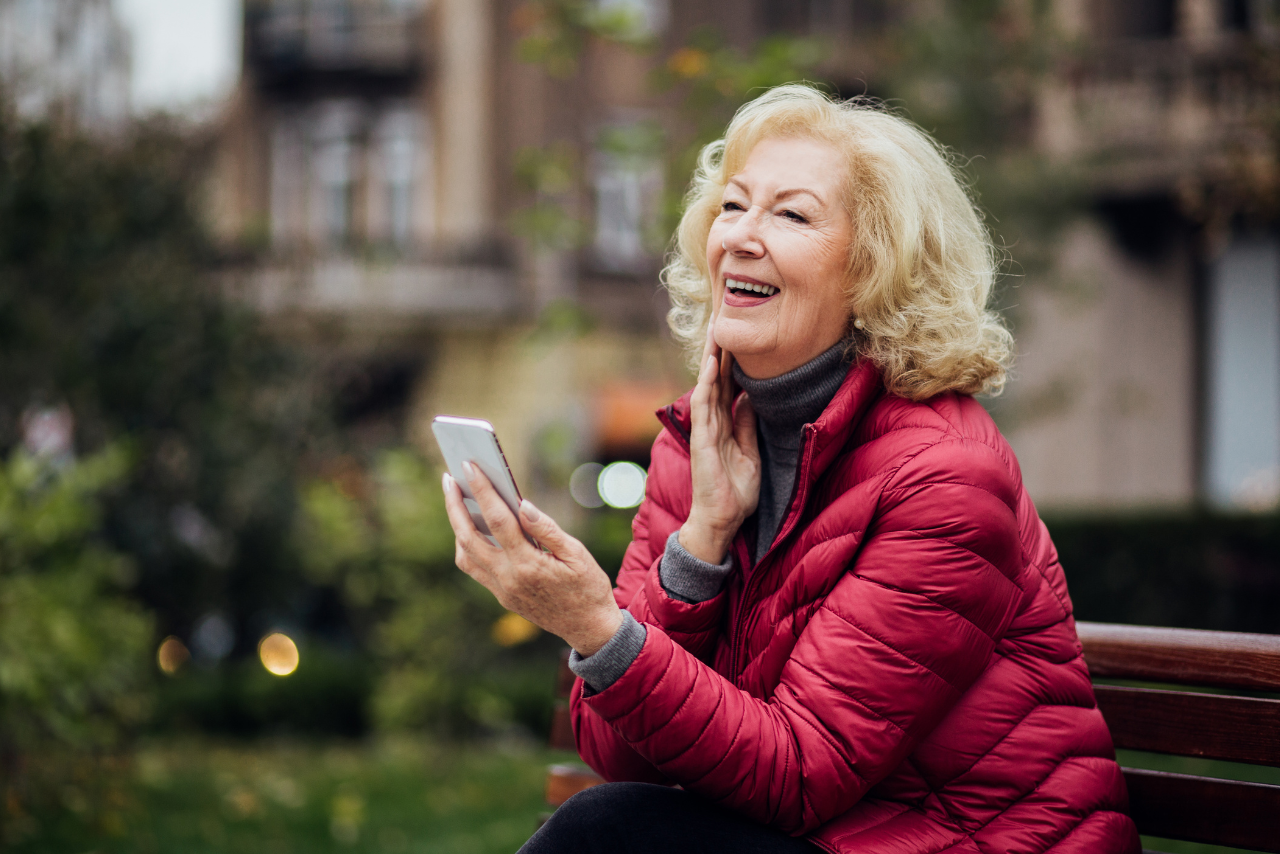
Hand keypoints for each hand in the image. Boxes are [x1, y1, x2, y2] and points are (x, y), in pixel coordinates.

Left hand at [443, 462, 622, 656]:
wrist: (588, 628)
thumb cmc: (588, 587)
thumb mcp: (576, 554)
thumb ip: (547, 529)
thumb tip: (522, 504)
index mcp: (529, 564)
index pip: (498, 520)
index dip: (482, 490)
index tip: (470, 466)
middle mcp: (508, 578)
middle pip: (468, 537)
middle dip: (454, 506)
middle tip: (449, 479)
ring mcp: (502, 590)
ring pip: (465, 555)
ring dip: (456, 526)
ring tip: (457, 500)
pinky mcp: (501, 596)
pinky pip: (474, 568)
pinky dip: (467, 545)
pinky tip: (472, 528)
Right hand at [680, 321, 760, 564]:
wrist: (722, 522)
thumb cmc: (736, 493)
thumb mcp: (750, 453)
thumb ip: (747, 426)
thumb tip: (750, 399)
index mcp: (724, 425)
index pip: (727, 385)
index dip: (731, 360)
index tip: (737, 334)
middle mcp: (712, 423)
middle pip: (714, 378)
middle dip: (718, 349)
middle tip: (722, 318)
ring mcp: (705, 430)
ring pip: (707, 385)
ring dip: (710, 358)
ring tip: (715, 330)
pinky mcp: (702, 440)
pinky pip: (704, 406)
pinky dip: (706, 383)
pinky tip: (710, 364)